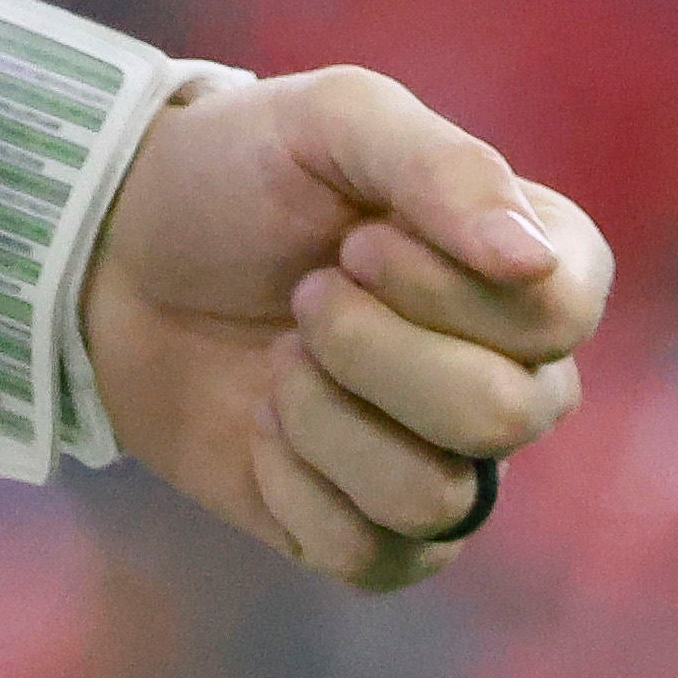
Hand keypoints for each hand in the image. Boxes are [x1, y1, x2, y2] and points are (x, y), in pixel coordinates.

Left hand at [87, 66, 607, 588]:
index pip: (559, 313)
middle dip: (370, 349)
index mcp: (529, 265)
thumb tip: (534, 262)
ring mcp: (445, 461)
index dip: (446, 288)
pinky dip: (293, 484)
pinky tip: (261, 426)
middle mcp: (511, 373)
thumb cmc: (238, 172)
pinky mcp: (370, 533)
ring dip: (325, 418)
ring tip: (280, 361)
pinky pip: (372, 556)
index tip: (356, 241)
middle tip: (305, 295)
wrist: (118, 254)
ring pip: (437, 499)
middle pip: (503, 413)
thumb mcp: (334, 121)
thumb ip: (446, 169)